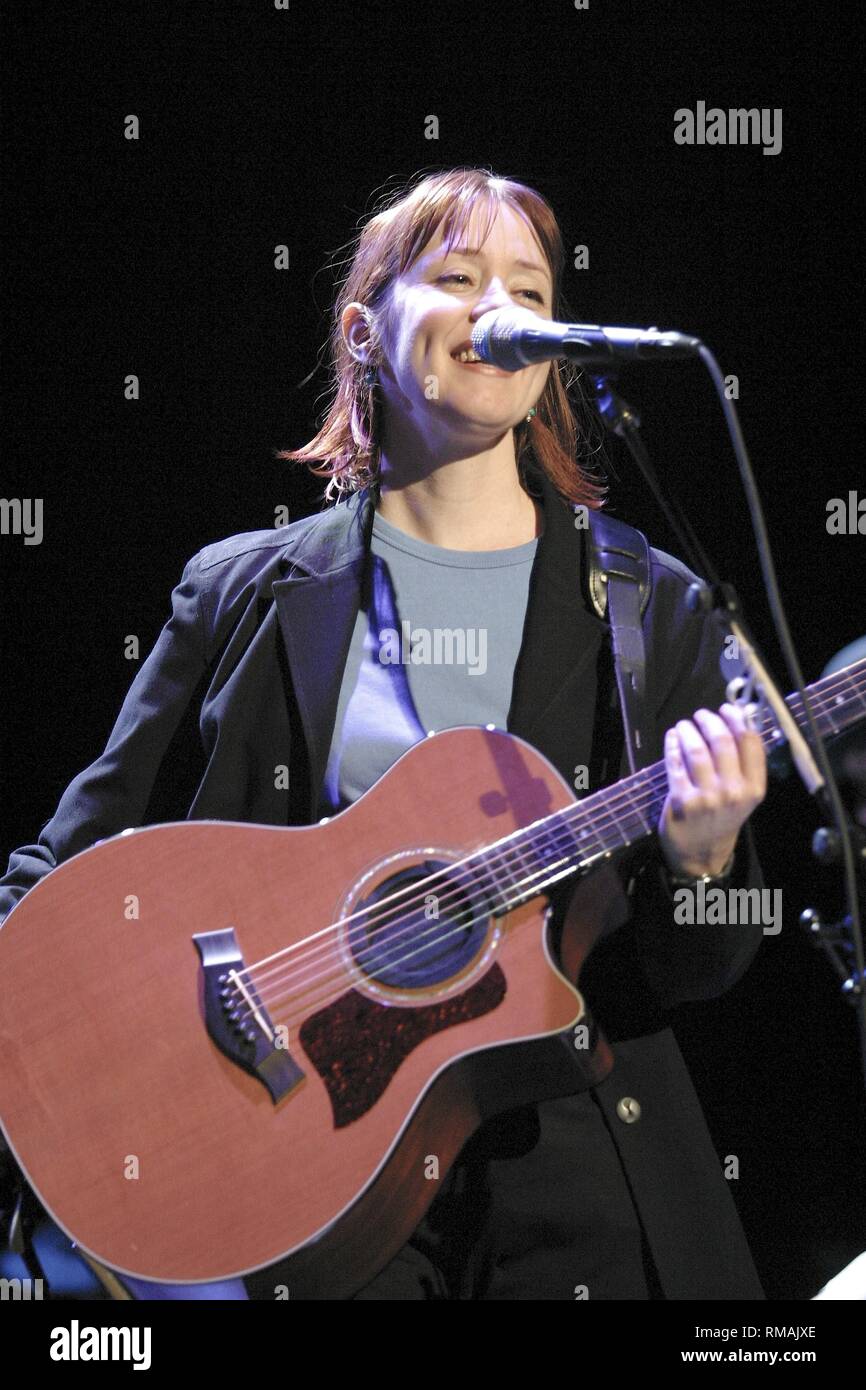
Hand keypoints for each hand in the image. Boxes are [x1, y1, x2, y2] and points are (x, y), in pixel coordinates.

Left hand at [658, 701, 766, 878]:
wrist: (702, 854)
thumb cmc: (723, 818)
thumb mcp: (744, 795)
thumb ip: (744, 764)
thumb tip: (738, 719)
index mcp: (754, 788)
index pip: (750, 742)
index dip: (737, 719)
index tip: (727, 709)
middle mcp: (733, 791)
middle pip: (722, 741)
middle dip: (709, 720)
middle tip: (701, 715)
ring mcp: (706, 796)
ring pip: (696, 749)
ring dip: (688, 730)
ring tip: (684, 725)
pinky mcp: (681, 800)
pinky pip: (675, 762)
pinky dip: (673, 744)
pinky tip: (673, 737)